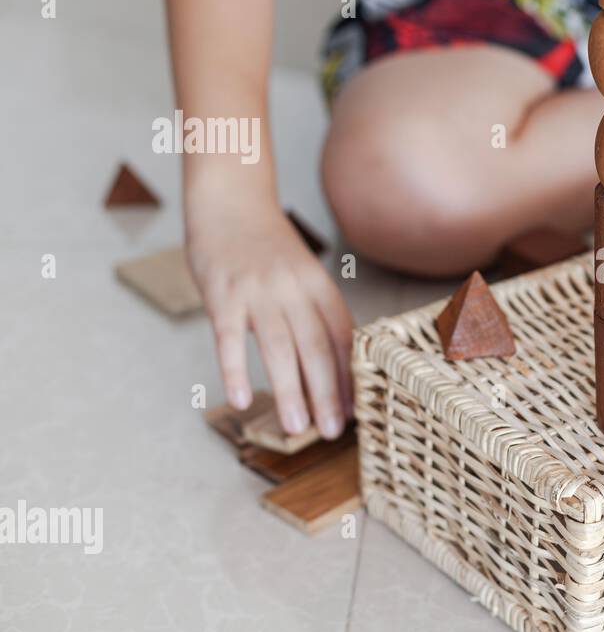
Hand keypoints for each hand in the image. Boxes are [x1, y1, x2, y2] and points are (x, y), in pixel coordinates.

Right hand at [187, 201, 352, 438]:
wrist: (230, 199)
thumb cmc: (267, 246)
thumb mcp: (302, 274)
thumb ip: (314, 312)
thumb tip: (330, 363)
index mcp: (319, 286)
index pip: (342, 338)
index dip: (349, 377)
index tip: (353, 412)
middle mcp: (294, 290)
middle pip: (317, 348)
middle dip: (327, 394)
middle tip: (332, 431)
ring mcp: (258, 292)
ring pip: (279, 348)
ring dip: (290, 392)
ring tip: (297, 428)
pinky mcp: (223, 294)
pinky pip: (230, 339)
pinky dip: (235, 371)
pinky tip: (241, 401)